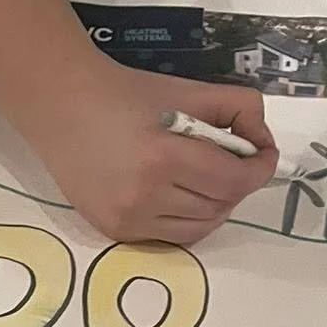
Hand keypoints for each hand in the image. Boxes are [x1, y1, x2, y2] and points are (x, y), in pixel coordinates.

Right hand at [0, 0, 279, 245]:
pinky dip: (187, 219)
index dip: (260, 169)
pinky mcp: (114, 232)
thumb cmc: (126, 93)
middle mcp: (144, 199)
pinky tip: (181, 195)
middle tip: (236, 163)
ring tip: (208, 180)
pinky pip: (170, 237)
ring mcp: (127, 221)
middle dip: (238, 185)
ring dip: (215, 206)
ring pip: (199, 229)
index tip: (264, 155)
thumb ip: (238, 108)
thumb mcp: (188, 89)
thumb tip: (261, 143)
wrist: (63, 108)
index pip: (234, 181)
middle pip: (220, 207)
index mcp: (164, 158)